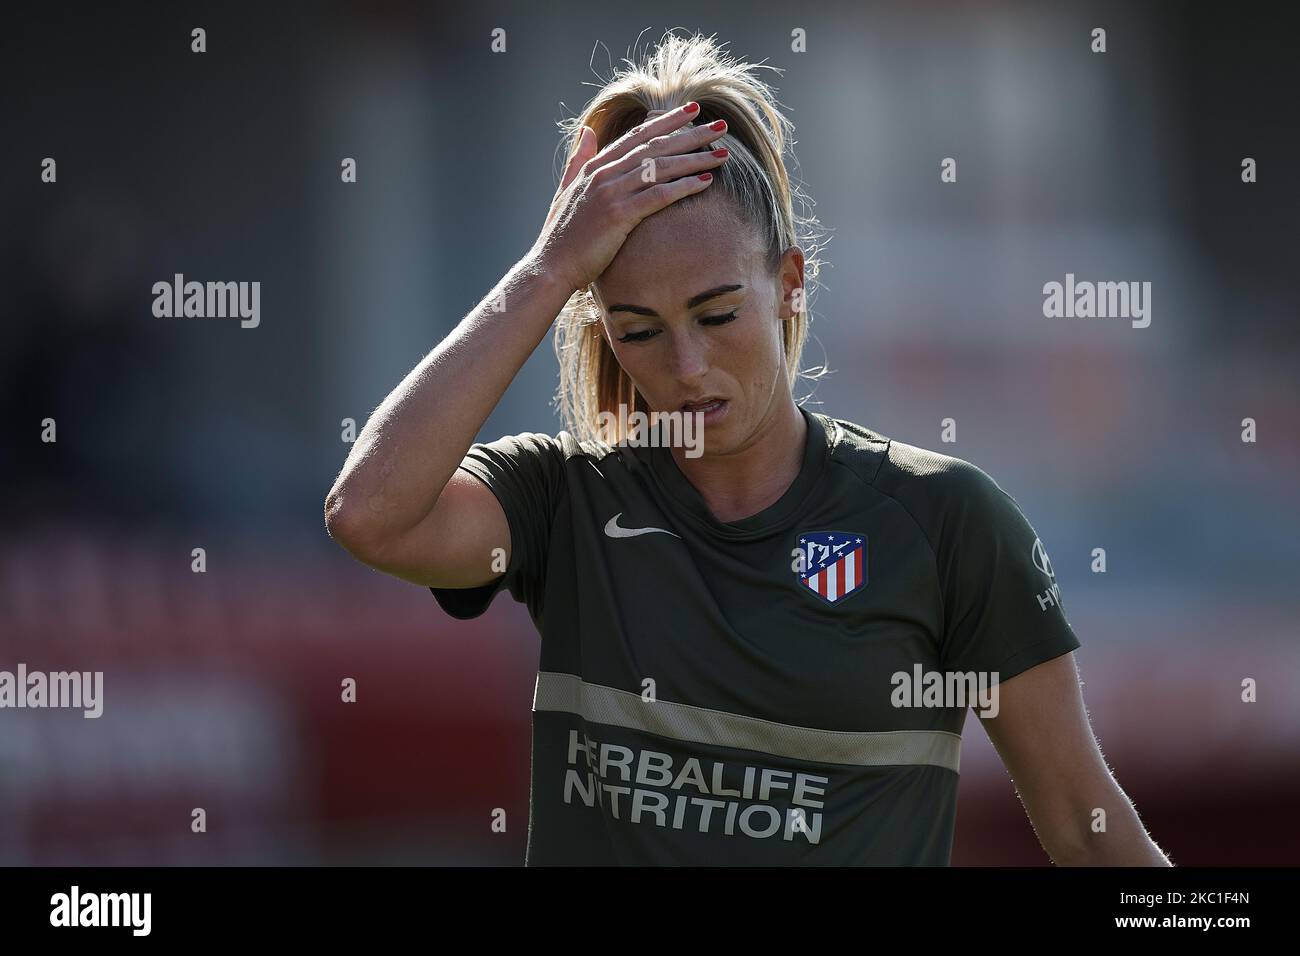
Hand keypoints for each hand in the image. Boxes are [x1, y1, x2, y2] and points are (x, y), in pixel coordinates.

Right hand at [531, 103, 729, 291]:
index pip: (638, 136)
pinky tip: (705, 182)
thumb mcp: (567, 190)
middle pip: (655, 146)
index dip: (667, 121)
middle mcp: (604, 174)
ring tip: (723, 154)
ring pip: (660, 168)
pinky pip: (657, 196)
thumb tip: (587, 131)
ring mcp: (611, 193)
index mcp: (595, 166)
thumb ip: (579, 159)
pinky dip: (683, 187)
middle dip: (691, 134)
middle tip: (721, 127)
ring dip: (695, 159)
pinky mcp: (618, 215)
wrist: (551, 266)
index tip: (693, 111)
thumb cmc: (562, 236)